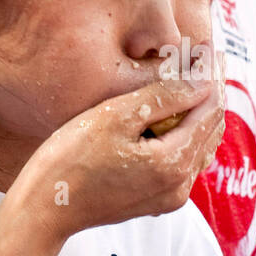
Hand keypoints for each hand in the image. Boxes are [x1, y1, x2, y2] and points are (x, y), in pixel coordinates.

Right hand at [11, 51, 226, 245]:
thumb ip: (164, 97)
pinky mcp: (156, 201)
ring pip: (200, 145)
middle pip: (211, 128)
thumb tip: (203, 79)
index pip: (210, 109)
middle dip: (209, 92)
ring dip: (199, 113)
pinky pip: (184, 161)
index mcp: (173, 163)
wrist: (44, 208)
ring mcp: (170, 197)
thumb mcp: (115, 117)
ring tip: (192, 79)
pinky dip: (185, 135)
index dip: (211, 75)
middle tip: (204, 57)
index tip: (208, 47)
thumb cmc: (70, 159)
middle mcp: (180, 185)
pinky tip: (173, 114)